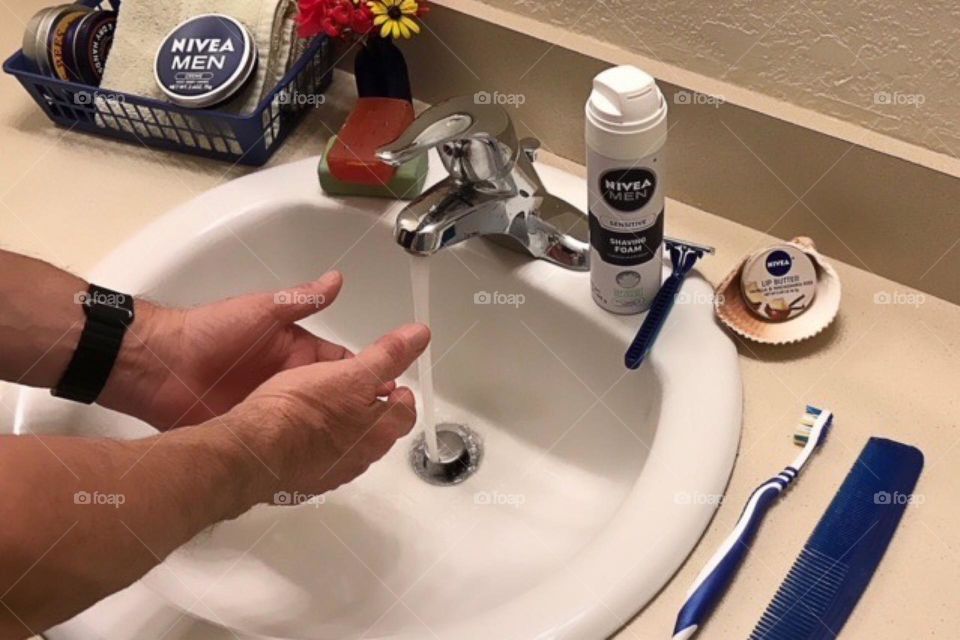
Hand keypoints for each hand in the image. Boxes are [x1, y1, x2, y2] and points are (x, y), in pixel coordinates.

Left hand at [102, 272, 373, 428]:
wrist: (157, 367)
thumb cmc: (207, 332)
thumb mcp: (260, 311)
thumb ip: (300, 300)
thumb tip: (338, 278)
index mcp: (295, 351)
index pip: (341, 364)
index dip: (367, 375)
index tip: (394, 385)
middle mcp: (288, 381)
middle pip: (333, 399)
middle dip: (358, 410)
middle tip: (389, 425)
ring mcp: (271, 409)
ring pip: (313, 425)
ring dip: (335, 435)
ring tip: (365, 449)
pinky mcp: (253, 430)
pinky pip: (285, 443)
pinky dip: (305, 452)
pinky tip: (325, 463)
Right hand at [230, 323, 428, 501]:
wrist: (253, 450)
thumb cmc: (298, 412)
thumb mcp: (350, 372)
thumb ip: (387, 355)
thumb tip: (418, 337)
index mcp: (380, 431)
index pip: (406, 411)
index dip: (398, 391)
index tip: (390, 380)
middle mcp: (362, 457)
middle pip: (378, 429)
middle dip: (370, 408)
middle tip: (354, 389)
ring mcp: (333, 472)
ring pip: (349, 445)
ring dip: (342, 426)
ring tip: (323, 406)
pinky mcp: (305, 480)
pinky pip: (319, 459)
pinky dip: (315, 443)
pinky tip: (297, 429)